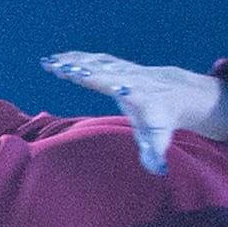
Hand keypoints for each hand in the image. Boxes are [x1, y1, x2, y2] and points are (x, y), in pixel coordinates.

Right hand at [43, 52, 227, 173]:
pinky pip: (95, 59)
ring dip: (73, 60)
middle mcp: (131, 77)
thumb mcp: (162, 136)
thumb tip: (158, 169)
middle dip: (81, 68)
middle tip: (57, 66)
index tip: (81, 75)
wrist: (178, 93)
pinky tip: (56, 59)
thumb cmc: (164, 119)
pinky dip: (75, 57)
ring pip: (97, 61)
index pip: (118, 86)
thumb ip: (156, 152)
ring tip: (49, 62)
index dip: (100, 80)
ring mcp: (124, 68)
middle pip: (104, 70)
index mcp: (139, 95)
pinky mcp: (117, 64)